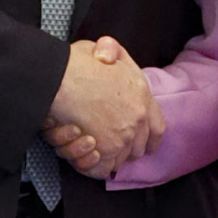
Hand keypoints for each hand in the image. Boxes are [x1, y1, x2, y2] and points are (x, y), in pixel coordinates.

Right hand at [46, 36, 162, 169]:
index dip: (150, 138)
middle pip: (137, 147)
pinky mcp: (104, 152)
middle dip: (125, 148)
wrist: (60, 79)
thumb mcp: (102, 47)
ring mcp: (122, 138)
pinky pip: (103, 169)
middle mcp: (137, 120)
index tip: (146, 145)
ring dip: (107, 156)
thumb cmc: (76, 64)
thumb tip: (107, 57)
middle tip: (108, 142)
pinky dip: (93, 166)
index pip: (157, 127)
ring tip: (89, 144)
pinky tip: (85, 154)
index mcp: (142, 95)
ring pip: (120, 159)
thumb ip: (112, 51)